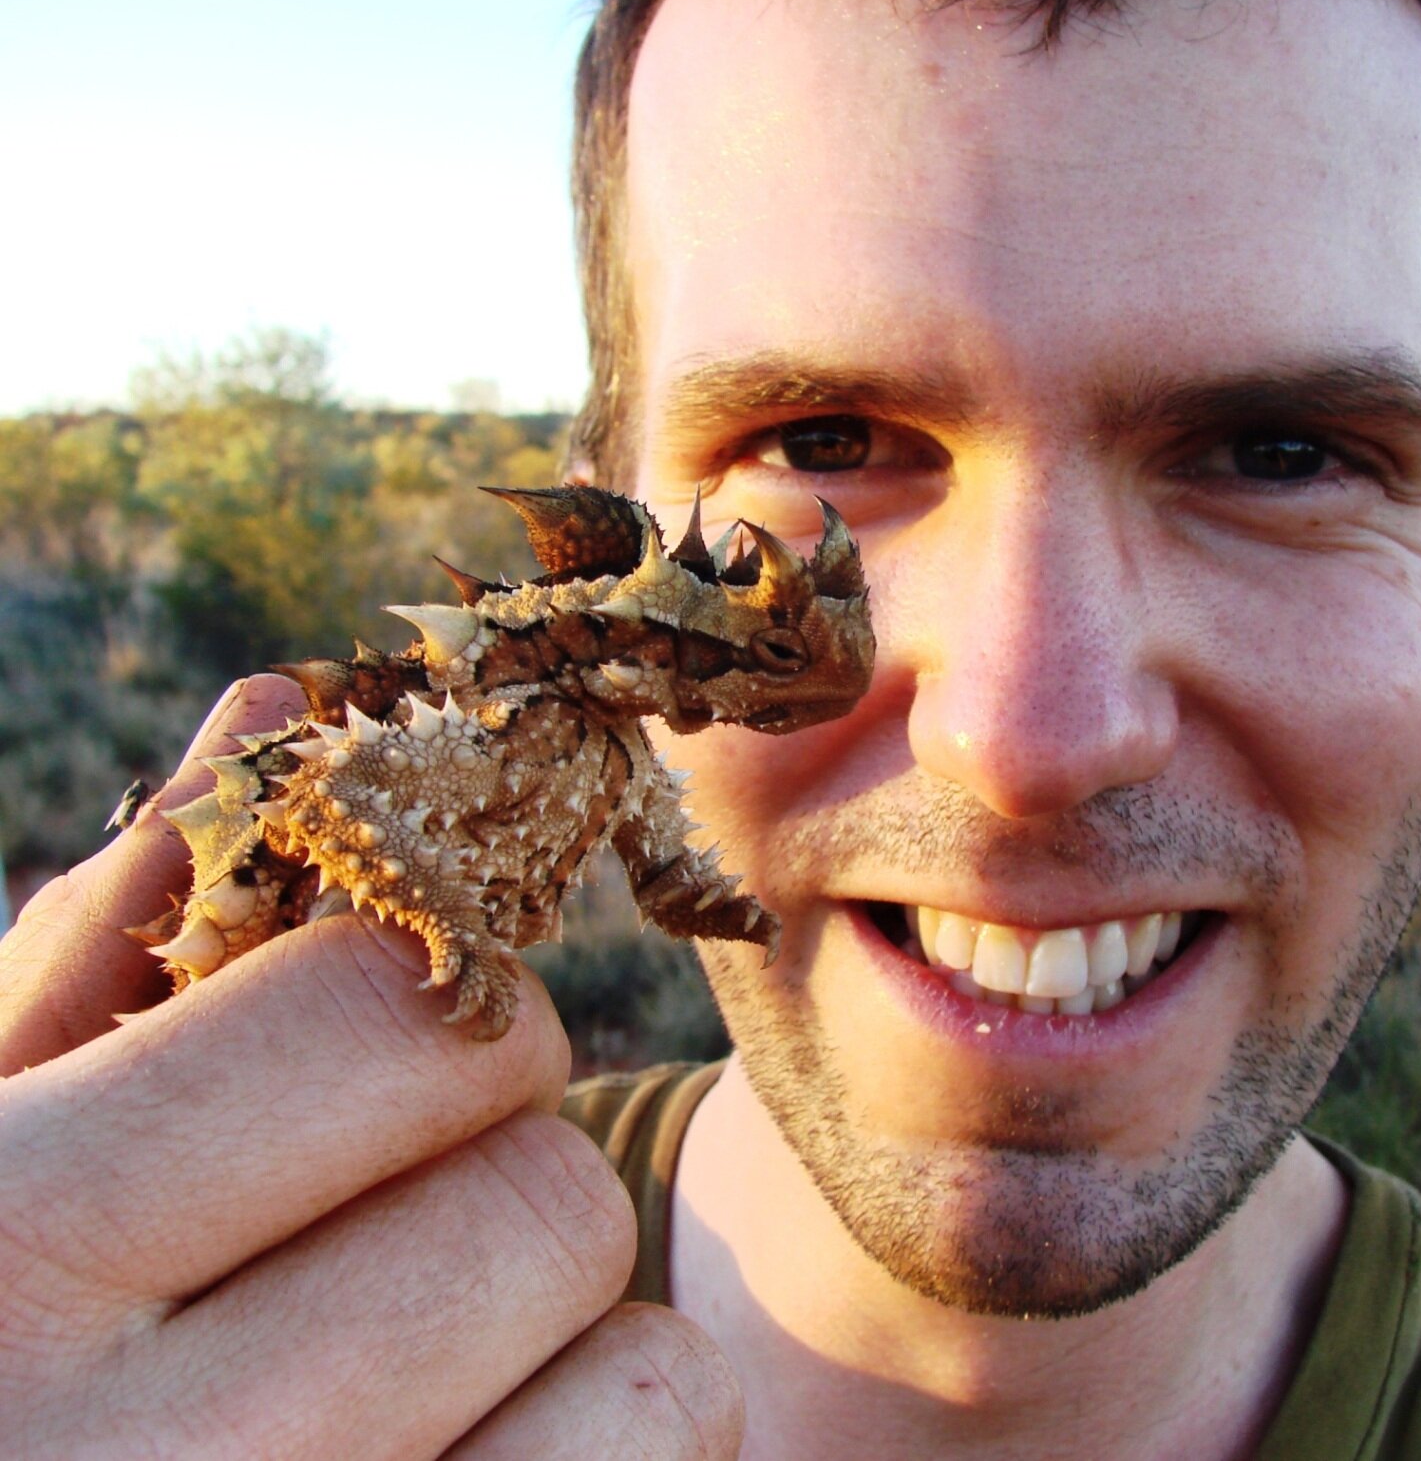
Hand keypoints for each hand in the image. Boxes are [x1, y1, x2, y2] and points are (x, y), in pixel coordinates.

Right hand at [0, 676, 742, 1458]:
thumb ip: (99, 949)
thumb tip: (283, 712)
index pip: (387, 1016)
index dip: (416, 1008)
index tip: (368, 1055)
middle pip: (536, 1196)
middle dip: (479, 1181)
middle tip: (362, 1241)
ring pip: (642, 1372)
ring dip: (557, 1347)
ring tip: (396, 1388)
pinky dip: (593, 1457)